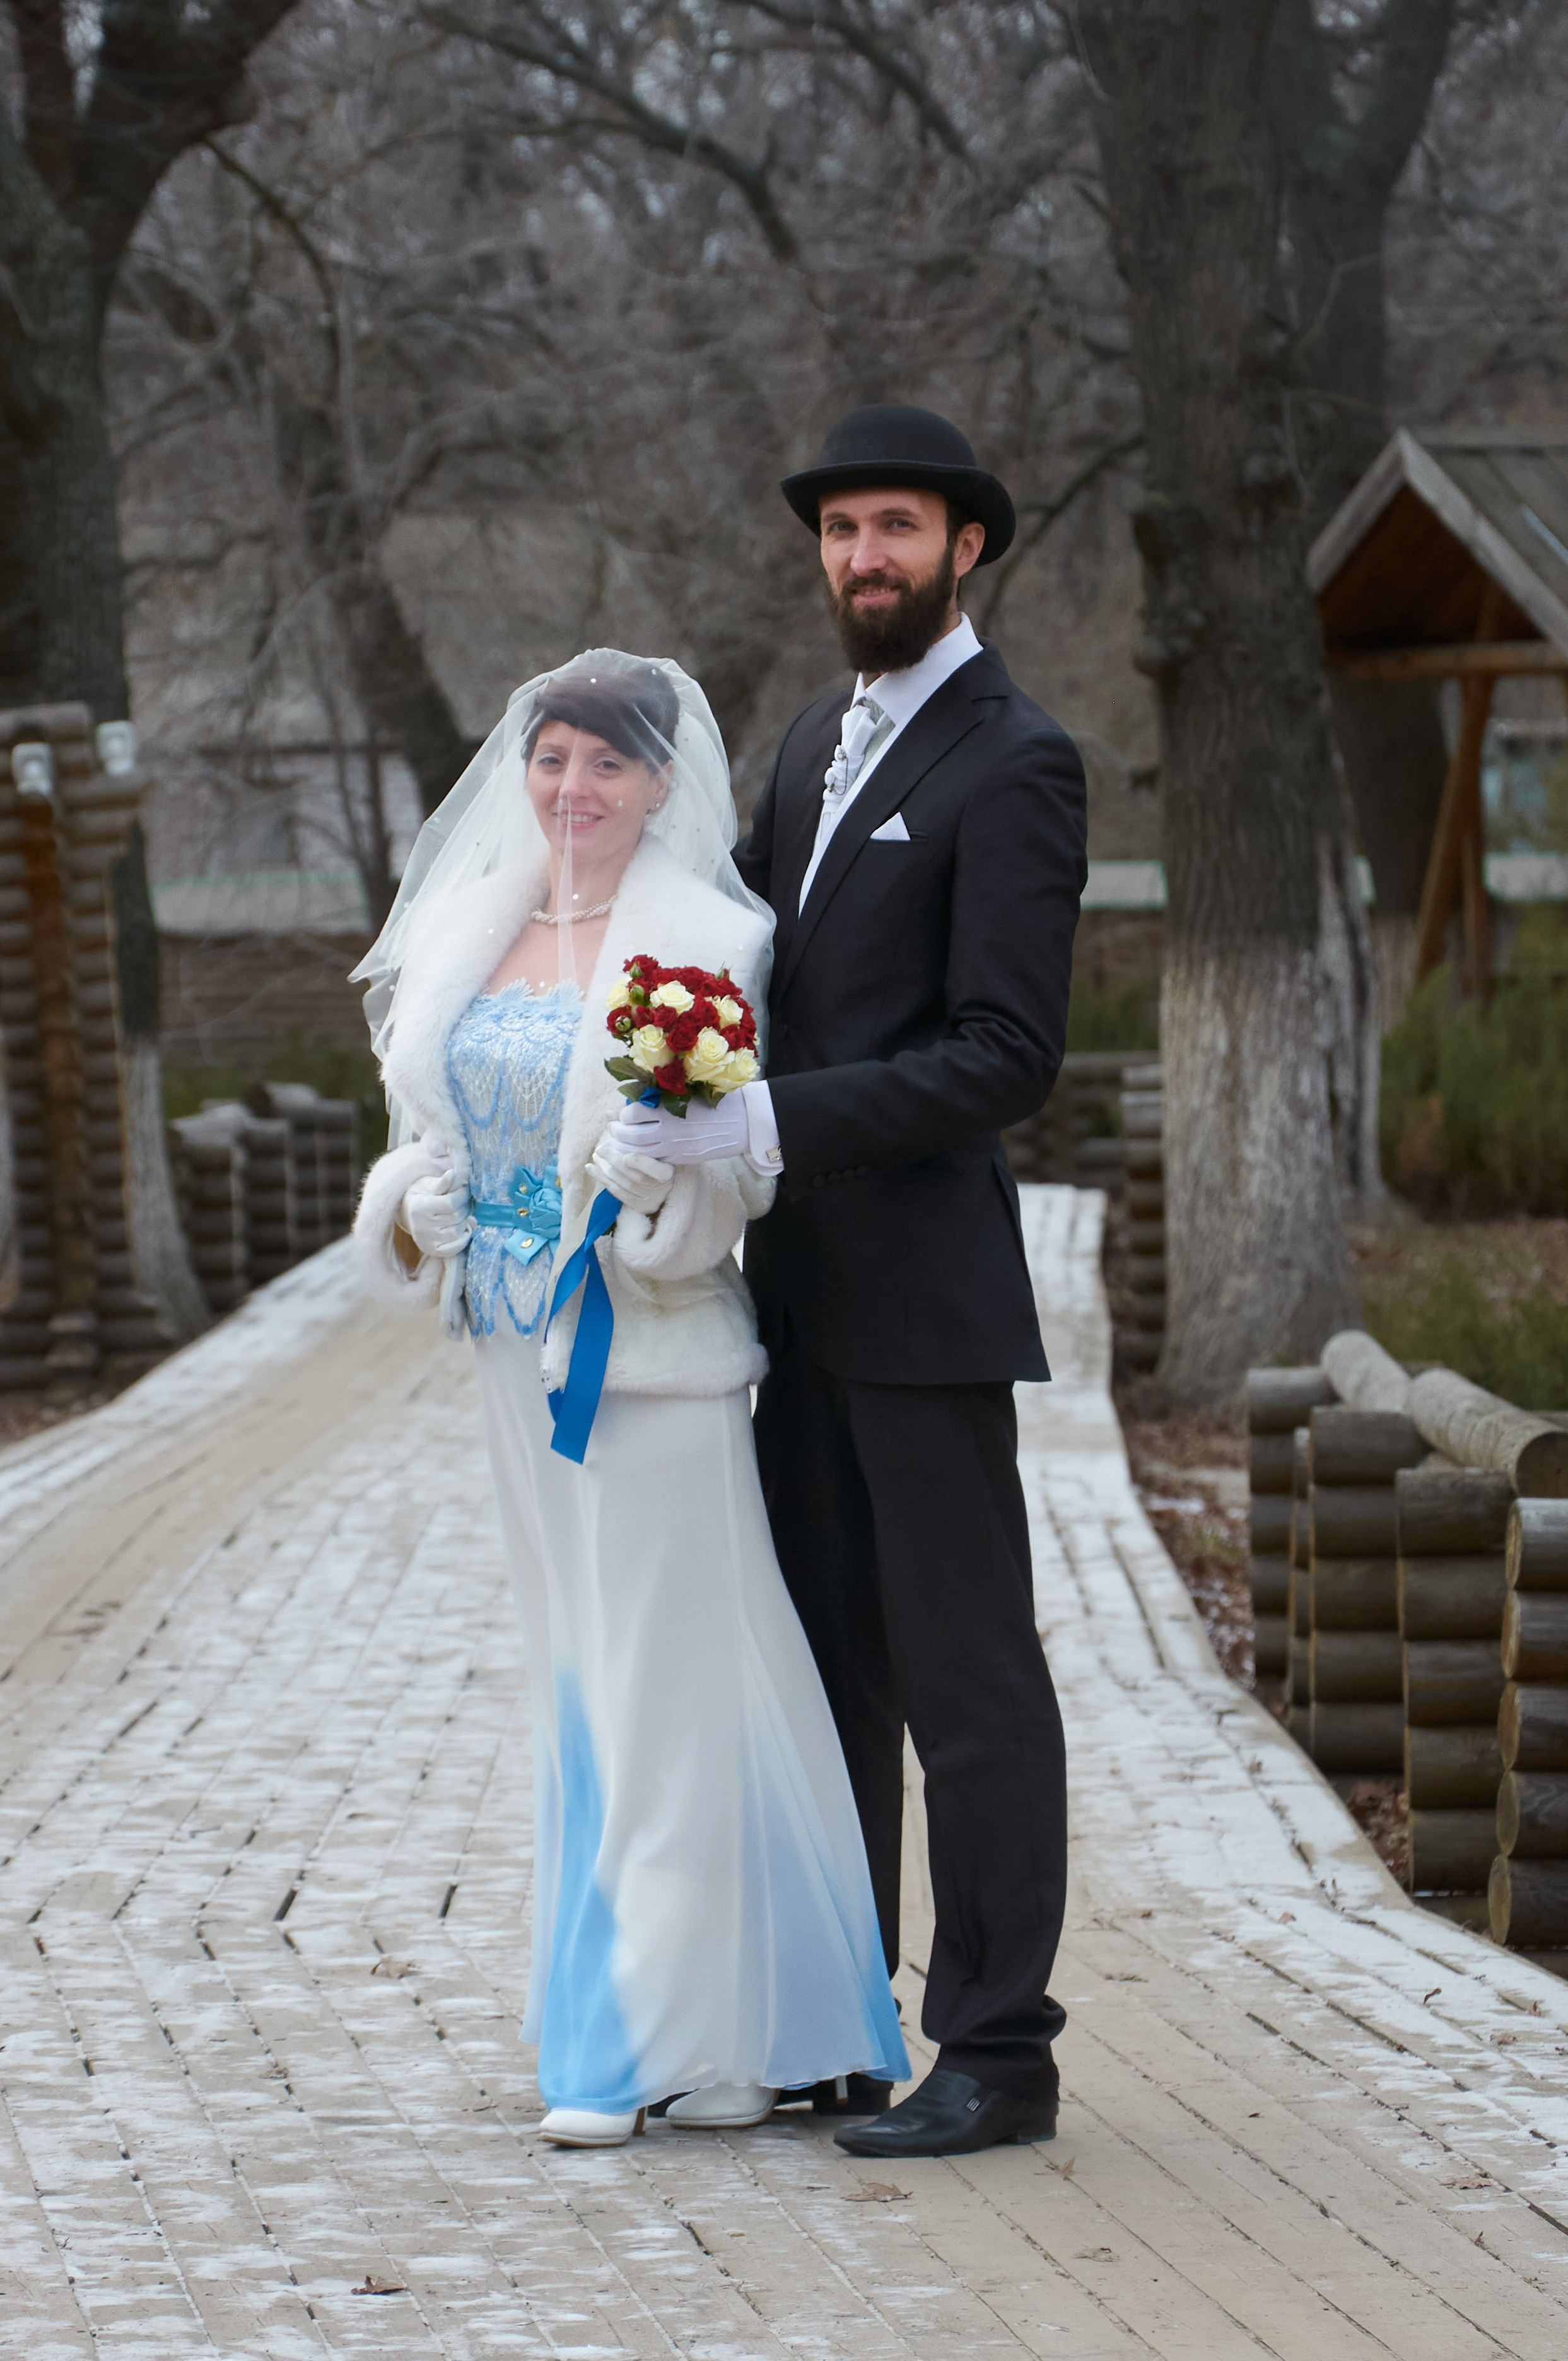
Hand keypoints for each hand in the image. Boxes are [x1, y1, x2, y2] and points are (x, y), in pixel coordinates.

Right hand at [400, 1167, 469, 1258]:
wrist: (409, 1213)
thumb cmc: (422, 1194)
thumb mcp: (429, 1184)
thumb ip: (443, 1182)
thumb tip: (453, 1174)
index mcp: (419, 1207)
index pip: (451, 1203)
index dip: (463, 1194)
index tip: (464, 1189)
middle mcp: (421, 1226)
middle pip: (456, 1217)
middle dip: (465, 1207)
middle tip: (463, 1201)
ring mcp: (426, 1241)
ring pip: (458, 1232)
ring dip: (465, 1221)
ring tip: (461, 1213)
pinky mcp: (433, 1250)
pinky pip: (456, 1247)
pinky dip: (464, 1238)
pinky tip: (462, 1228)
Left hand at [589, 1134, 673, 1213]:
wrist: (662, 1180)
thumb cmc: (655, 1154)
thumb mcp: (652, 1144)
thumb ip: (635, 1130)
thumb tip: (609, 1115)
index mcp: (669, 1173)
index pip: (656, 1169)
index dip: (640, 1163)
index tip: (626, 1155)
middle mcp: (661, 1188)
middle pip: (635, 1176)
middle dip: (615, 1161)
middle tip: (601, 1148)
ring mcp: (650, 1199)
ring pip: (623, 1184)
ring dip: (605, 1169)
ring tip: (596, 1155)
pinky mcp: (638, 1205)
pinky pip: (616, 1192)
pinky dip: (601, 1179)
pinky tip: (590, 1168)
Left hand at [609, 1093, 748, 1165]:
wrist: (742, 1122)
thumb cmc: (717, 1100)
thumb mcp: (690, 1090)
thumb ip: (665, 1094)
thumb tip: (638, 1095)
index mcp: (671, 1107)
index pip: (634, 1113)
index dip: (624, 1114)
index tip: (624, 1113)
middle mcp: (670, 1129)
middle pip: (631, 1135)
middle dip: (617, 1133)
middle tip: (612, 1129)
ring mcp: (676, 1146)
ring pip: (639, 1152)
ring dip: (624, 1148)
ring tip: (619, 1143)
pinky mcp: (682, 1158)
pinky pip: (654, 1160)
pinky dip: (640, 1158)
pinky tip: (637, 1153)